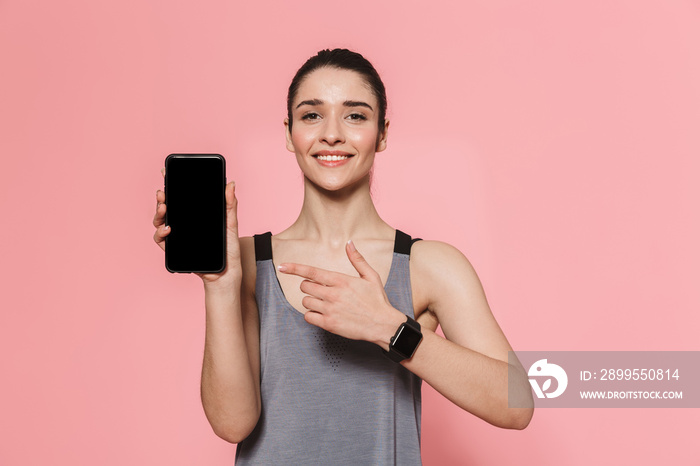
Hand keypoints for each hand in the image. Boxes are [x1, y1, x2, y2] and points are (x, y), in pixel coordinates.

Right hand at [152, 167, 241, 285]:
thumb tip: (230, 183)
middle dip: (162, 198)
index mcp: (196, 215)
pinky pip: (161, 240)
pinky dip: (160, 234)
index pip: (182, 198)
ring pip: (160, 221)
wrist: (226, 274)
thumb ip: (230, 205)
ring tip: (164, 209)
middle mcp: (185, 224)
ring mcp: (178, 236)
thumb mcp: (231, 225)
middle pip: (168, 208)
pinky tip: (167, 229)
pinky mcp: (175, 250)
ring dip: (158, 214)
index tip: (166, 172)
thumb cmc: (229, 250)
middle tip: (163, 193)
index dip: (172, 185)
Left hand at [278, 240, 406, 347]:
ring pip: (305, 301)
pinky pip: (308, 317)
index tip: (282, 266)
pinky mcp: (329, 324)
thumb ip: (357, 259)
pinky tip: (322, 313)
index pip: (311, 272)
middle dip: (309, 286)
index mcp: (341, 280)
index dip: (294, 268)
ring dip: (311, 301)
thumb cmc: (377, 300)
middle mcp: (333, 294)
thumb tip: (349, 243)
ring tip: (324, 303)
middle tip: (320, 290)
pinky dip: (312, 315)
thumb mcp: (371, 276)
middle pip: (305, 286)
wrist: (383, 324)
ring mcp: (330, 310)